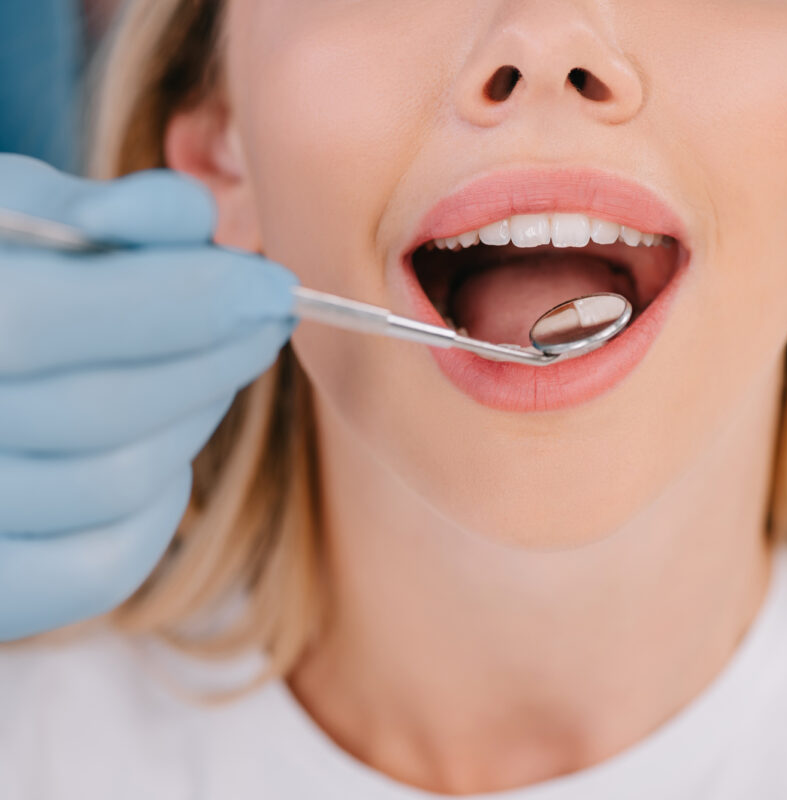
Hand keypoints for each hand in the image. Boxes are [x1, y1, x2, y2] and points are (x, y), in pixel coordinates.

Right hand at [0, 155, 297, 640]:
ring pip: (118, 487)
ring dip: (192, 420)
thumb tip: (195, 222)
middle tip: (263, 321)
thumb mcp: (15, 213)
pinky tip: (163, 448)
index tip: (273, 285)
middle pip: (105, 412)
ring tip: (205, 370)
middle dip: (214, 358)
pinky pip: (103, 566)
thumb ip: (98, 212)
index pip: (53, 318)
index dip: (190, 298)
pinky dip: (160, 504)